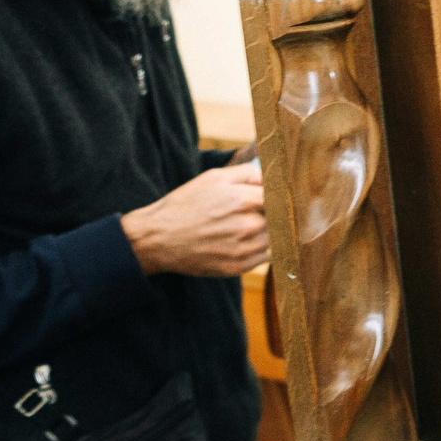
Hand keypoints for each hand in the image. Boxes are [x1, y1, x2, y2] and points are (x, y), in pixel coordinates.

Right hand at [121, 161, 268, 277]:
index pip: (282, 199)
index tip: (279, 199)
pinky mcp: (239, 267)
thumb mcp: (214, 178)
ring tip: (254, 227)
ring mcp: (244, 249)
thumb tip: (271, 176)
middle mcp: (247, 225)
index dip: (281, 198)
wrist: (158, 238)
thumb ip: (247, 173)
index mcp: (243, 200)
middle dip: (276, 215)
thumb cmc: (186, 204)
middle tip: (265, 214)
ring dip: (272, 233)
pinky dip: (264, 249)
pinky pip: (266, 258)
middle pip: (281, 220)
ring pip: (277, 240)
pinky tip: (249, 242)